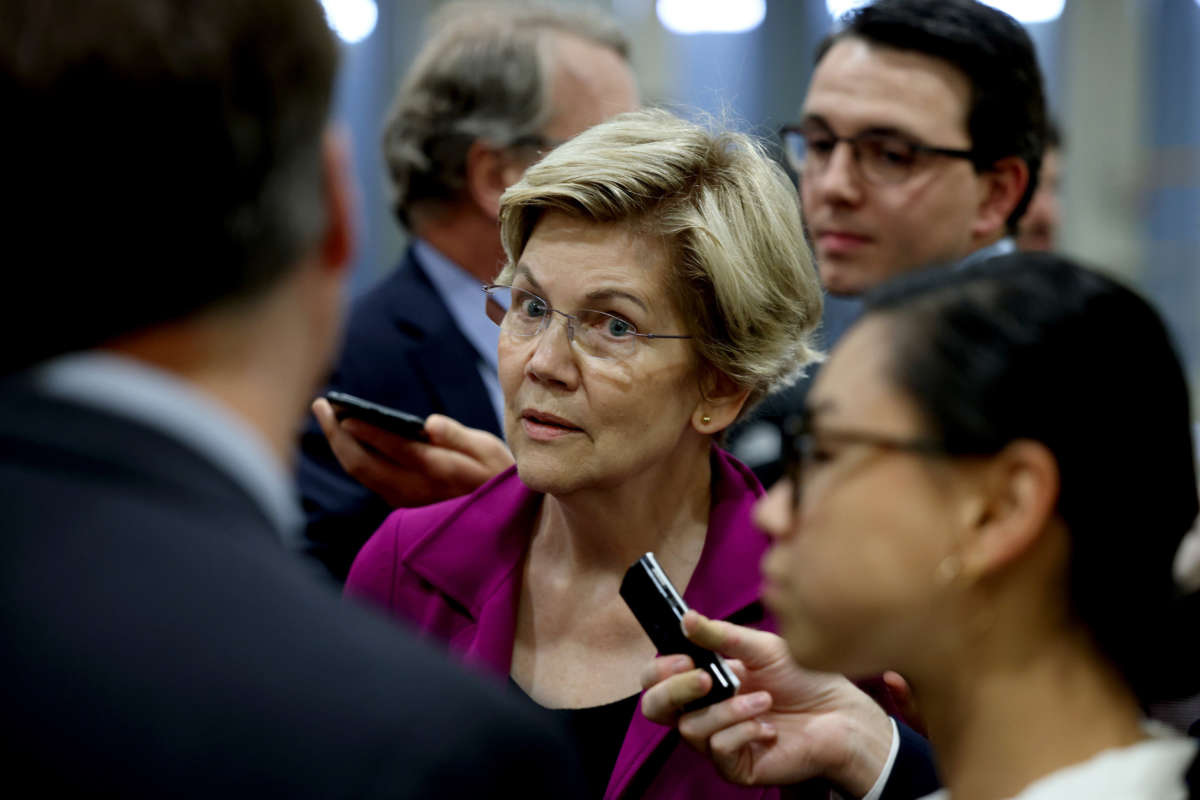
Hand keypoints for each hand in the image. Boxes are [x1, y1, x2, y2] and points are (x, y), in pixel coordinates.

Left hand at [312, 399, 512, 506]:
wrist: (499, 516)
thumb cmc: (495, 472)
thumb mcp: (488, 450)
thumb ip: (458, 436)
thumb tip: (429, 424)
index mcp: (442, 472)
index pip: (398, 450)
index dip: (369, 432)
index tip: (344, 412)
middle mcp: (417, 491)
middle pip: (365, 466)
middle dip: (338, 435)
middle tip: (321, 404)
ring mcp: (405, 501)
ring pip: (361, 474)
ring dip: (340, 444)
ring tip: (328, 413)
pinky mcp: (400, 504)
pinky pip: (368, 478)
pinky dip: (352, 454)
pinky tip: (345, 435)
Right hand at [639, 611, 893, 794]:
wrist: (839, 714)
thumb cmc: (803, 678)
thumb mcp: (761, 648)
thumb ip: (721, 636)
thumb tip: (685, 618)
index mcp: (704, 680)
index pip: (658, 679)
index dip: (660, 669)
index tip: (685, 657)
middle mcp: (704, 711)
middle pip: (655, 708)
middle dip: (674, 690)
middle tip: (707, 679)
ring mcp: (717, 740)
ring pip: (690, 728)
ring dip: (728, 709)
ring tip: (764, 700)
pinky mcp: (734, 766)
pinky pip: (718, 748)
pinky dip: (743, 731)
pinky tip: (769, 727)